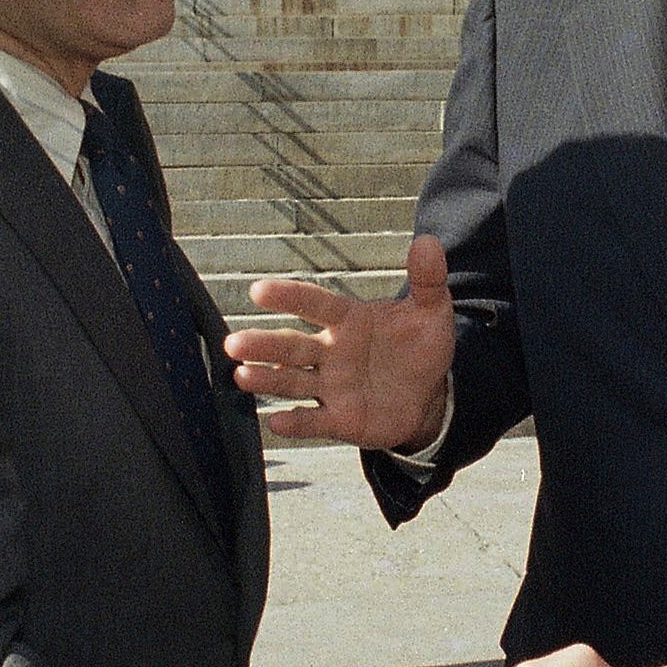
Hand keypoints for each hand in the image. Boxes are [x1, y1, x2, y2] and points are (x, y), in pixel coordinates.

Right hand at [229, 234, 455, 451]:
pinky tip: (276, 422)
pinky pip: (313, 421)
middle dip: (263, 344)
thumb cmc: (420, 348)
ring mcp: (332, 387)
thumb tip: (428, 242)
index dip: (289, 297)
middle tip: (234, 343)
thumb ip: (427, 279)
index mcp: (348, 320)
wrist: (429, 396)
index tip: (259, 291)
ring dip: (267, 379)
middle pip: (292, 346)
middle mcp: (331, 352)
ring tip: (242, 375)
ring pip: (292, 381)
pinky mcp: (339, 419)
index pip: (314, 304)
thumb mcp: (431, 312)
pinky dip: (295, 423)